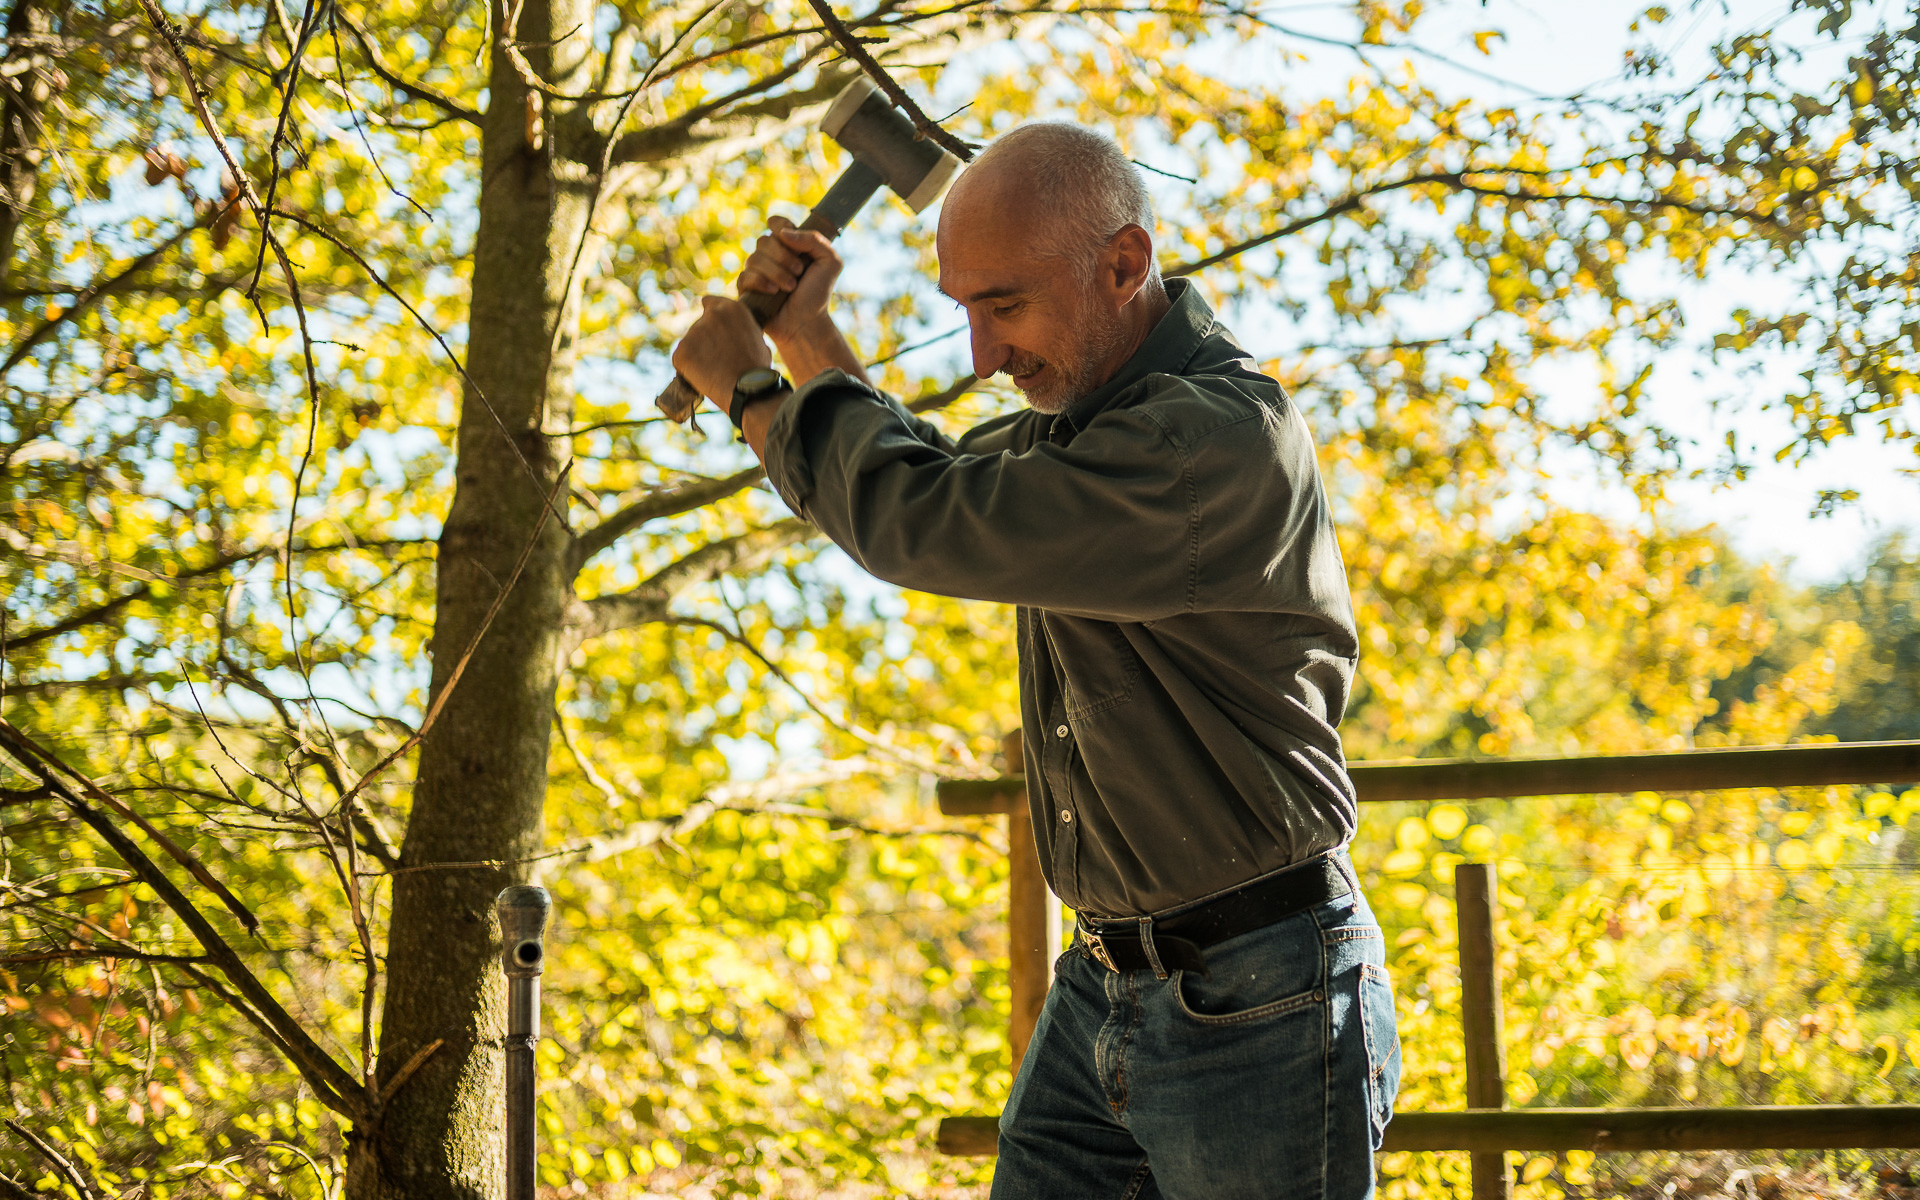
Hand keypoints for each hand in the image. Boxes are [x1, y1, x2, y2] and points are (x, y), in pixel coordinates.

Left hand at [671, 295, 772, 408]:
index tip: (712, 328)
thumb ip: (740, 329)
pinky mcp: (681, 351)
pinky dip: (687, 368)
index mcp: (731, 309)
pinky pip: (681, 359)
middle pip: (699, 324)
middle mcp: (711, 316)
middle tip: (715, 358)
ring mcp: (694, 333)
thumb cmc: (757, 369)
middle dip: (704, 339)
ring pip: (690, 343)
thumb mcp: (757, 338)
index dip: (710, 316)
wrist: (748, 390)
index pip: (710, 302)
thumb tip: (733, 333)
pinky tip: (702, 378)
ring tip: (713, 371)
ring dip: (697, 354)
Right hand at [737, 216, 841, 342]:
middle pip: (764, 240)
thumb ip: (815, 240)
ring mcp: (756, 271)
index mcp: (789, 245)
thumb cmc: (818, 293)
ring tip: (790, 288)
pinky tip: (774, 293)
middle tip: (799, 273)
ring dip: (776, 273)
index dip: (779, 225)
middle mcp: (770, 255)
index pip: (776, 223)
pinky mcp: (746, 288)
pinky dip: (761, 283)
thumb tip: (784, 234)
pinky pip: (745, 277)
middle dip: (783, 257)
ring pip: (754, 259)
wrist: (806, 323)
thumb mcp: (829, 262)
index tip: (788, 238)